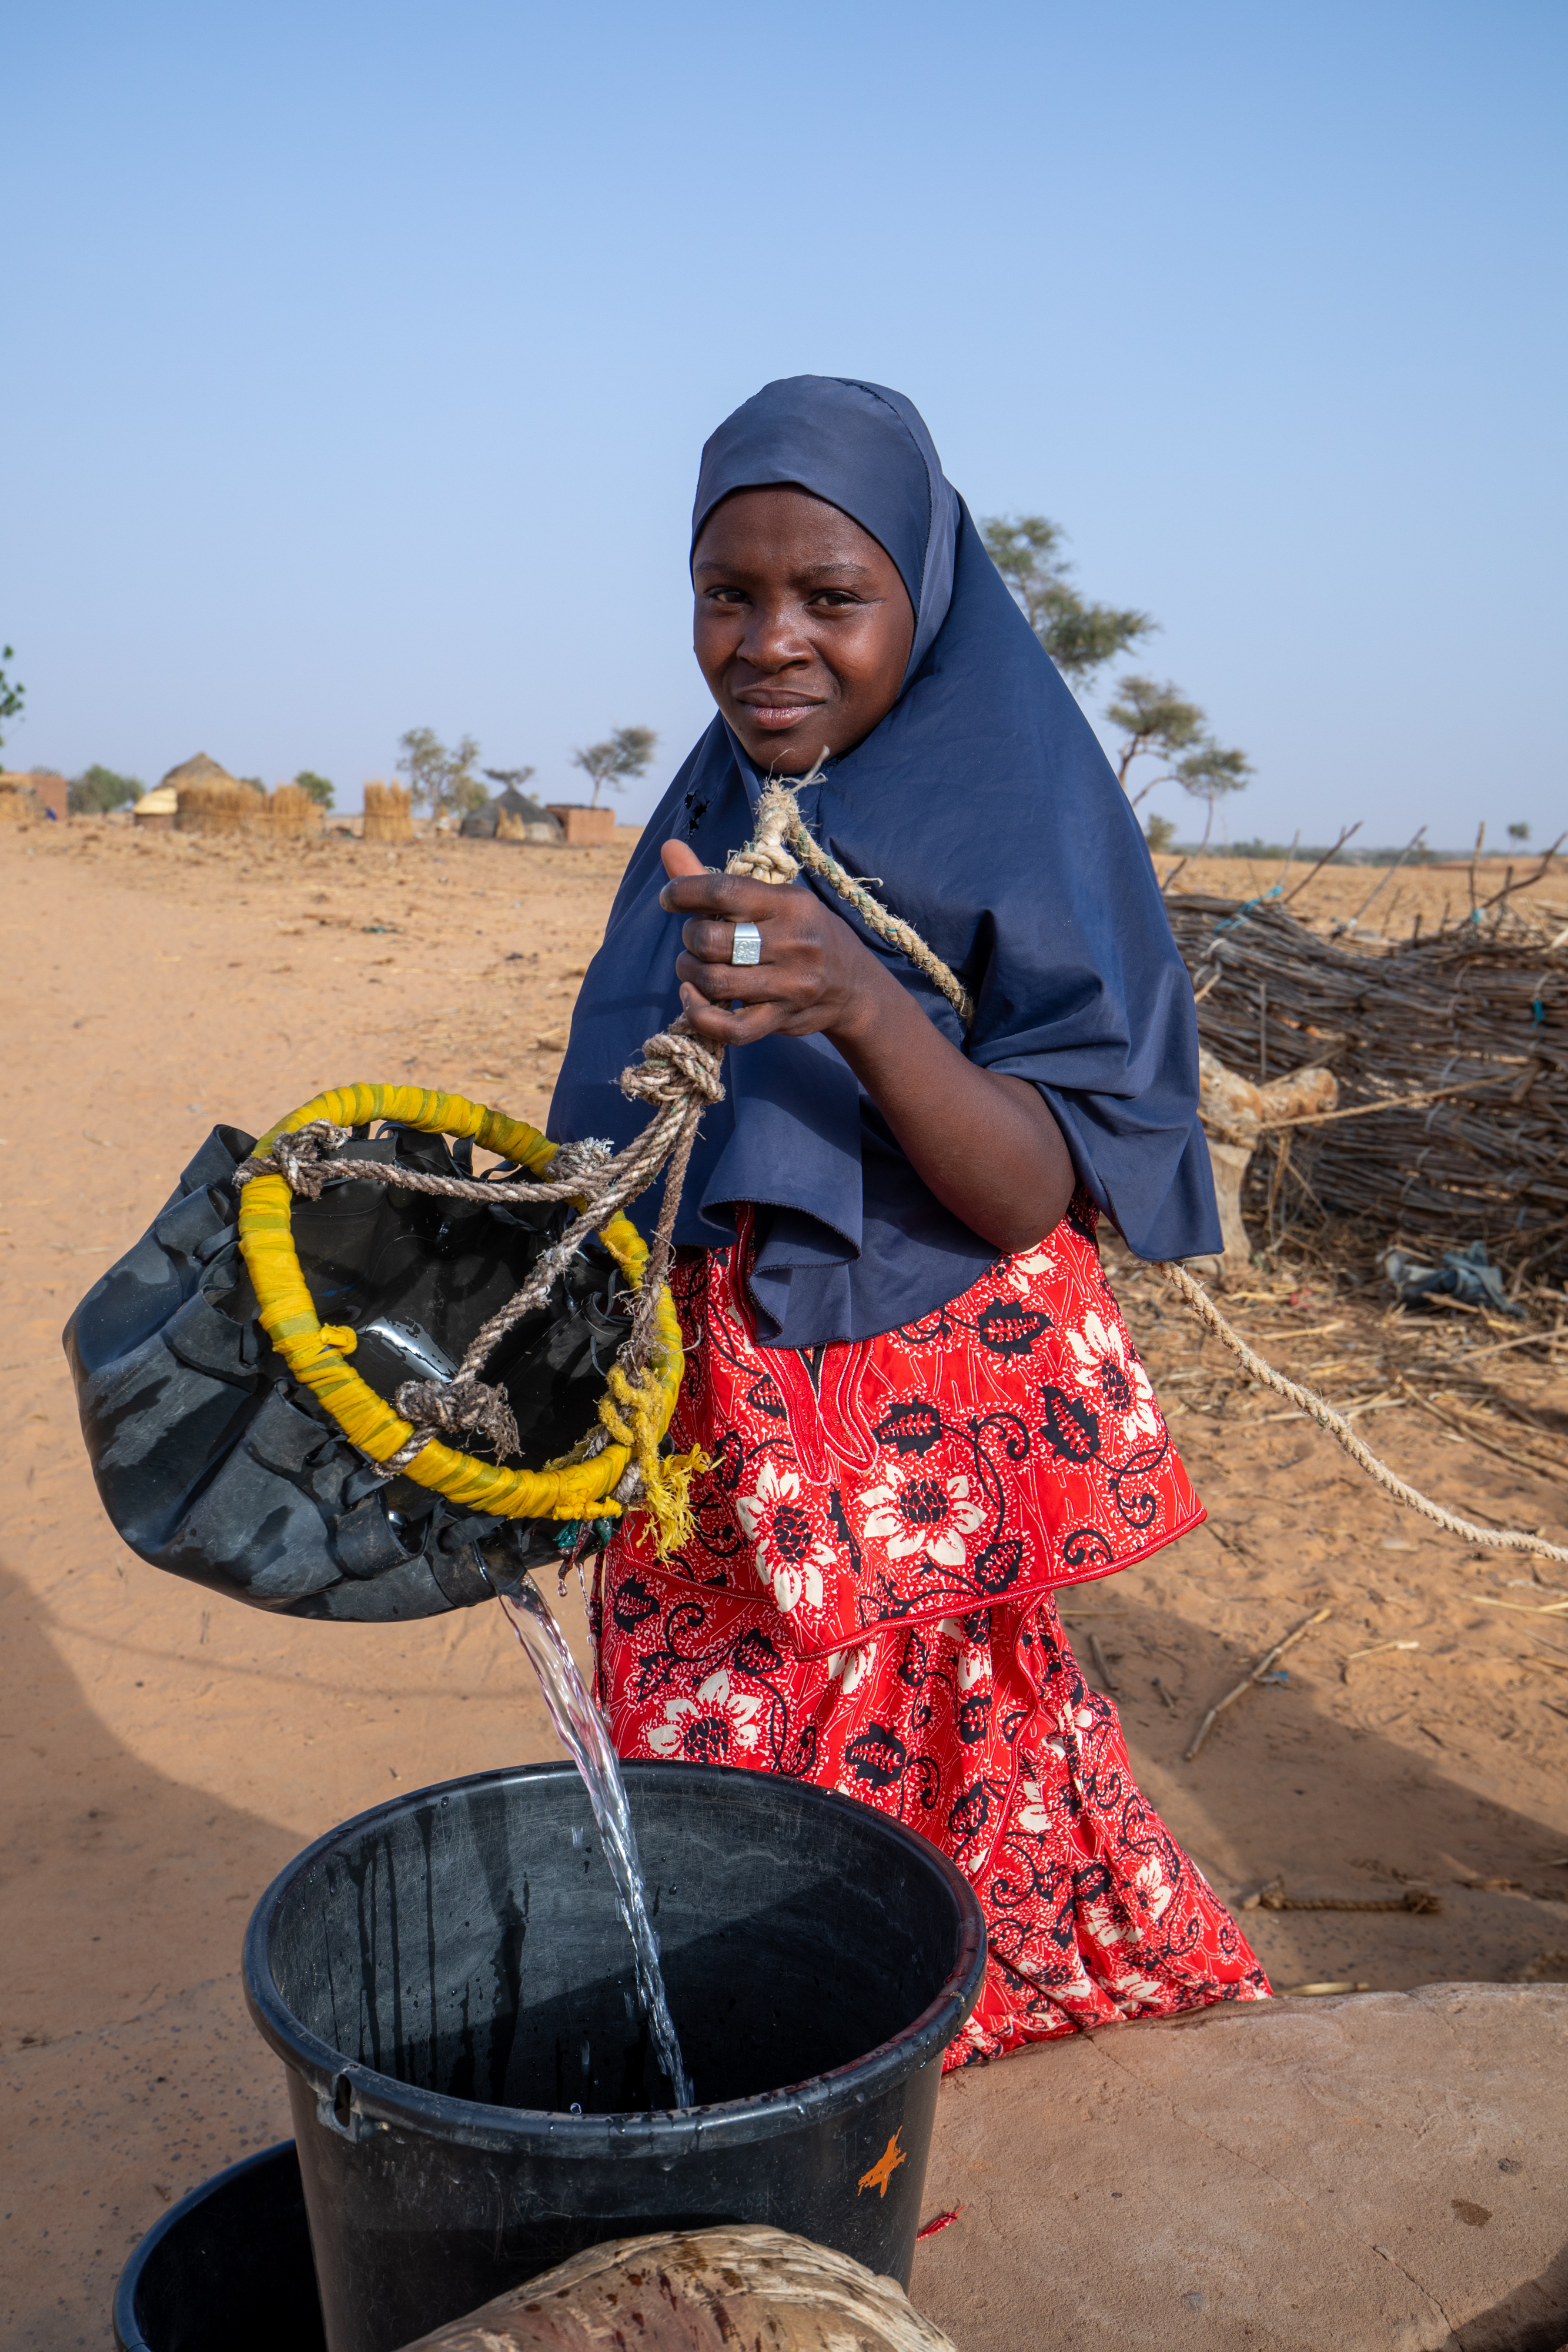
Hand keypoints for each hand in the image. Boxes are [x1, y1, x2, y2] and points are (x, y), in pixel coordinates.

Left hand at [659, 838, 890, 1048]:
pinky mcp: (782, 1019)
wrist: (853, 984)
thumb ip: (716, 883)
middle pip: (710, 939)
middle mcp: (792, 943)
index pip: (723, 892)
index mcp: (789, 904)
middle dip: (689, 937)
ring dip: (688, 972)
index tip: (669, 898)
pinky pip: (730, 1027)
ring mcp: (789, 985)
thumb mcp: (773, 900)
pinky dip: (699, 1013)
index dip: (684, 892)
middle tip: (695, 938)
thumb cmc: (801, 932)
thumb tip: (667, 847)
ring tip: (692, 965)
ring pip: (714, 981)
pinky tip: (691, 997)